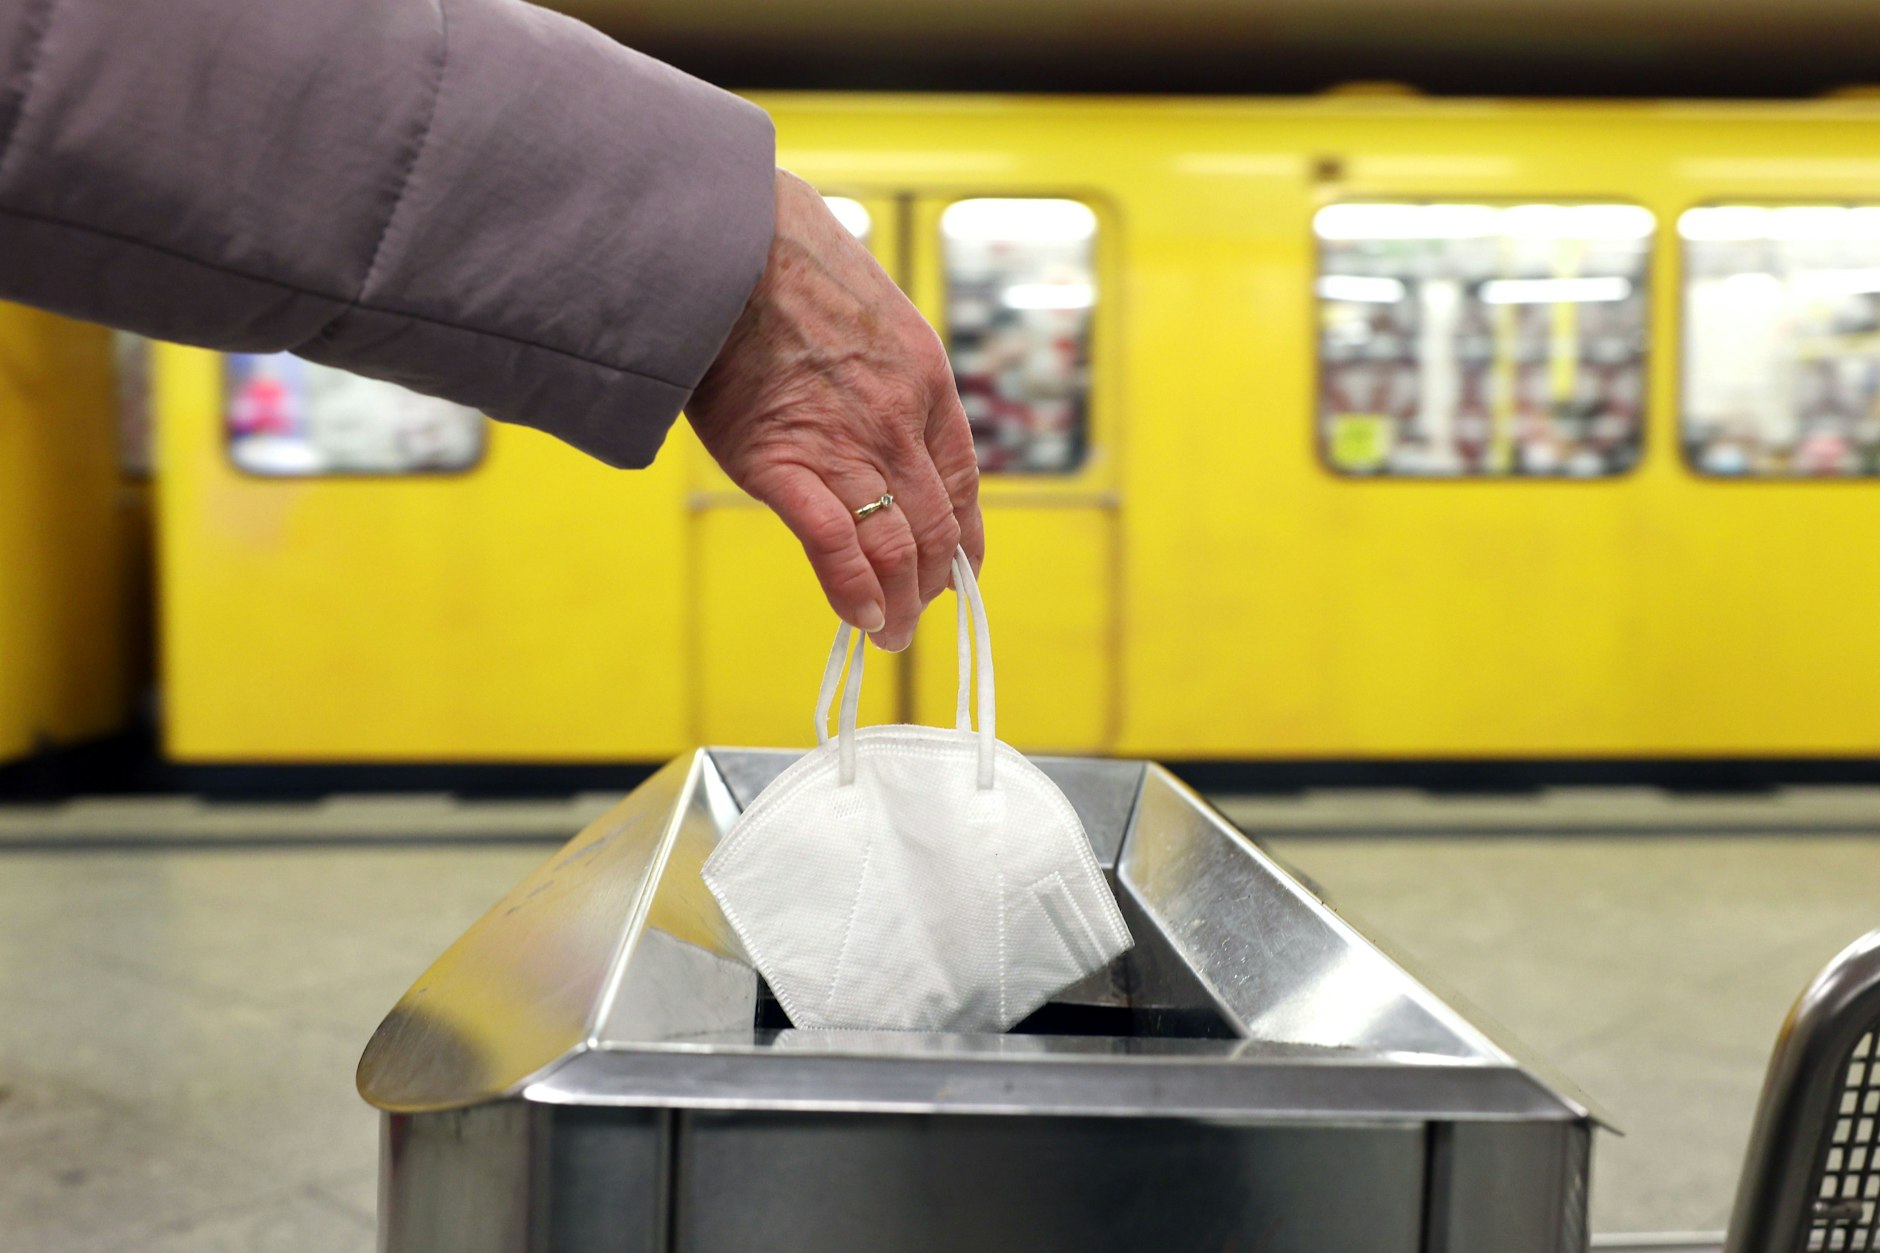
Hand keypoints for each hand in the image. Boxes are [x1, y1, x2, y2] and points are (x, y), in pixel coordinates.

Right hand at [686, 169, 984, 651]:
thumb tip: (875, 415)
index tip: (960, 570)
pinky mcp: (782, 464)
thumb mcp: (871, 313)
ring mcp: (844, 445)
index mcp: (927, 380)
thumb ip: (883, 373)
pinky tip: (860, 617)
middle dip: (932, 582)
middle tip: (919, 615)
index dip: (964, 537)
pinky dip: (852, 590)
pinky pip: (835, 544)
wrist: (727, 246)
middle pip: (933, 525)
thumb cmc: (785, 267)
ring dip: (899, 600)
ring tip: (891, 632)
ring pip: (893, 545)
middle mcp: (898, 420)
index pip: (963, 480)